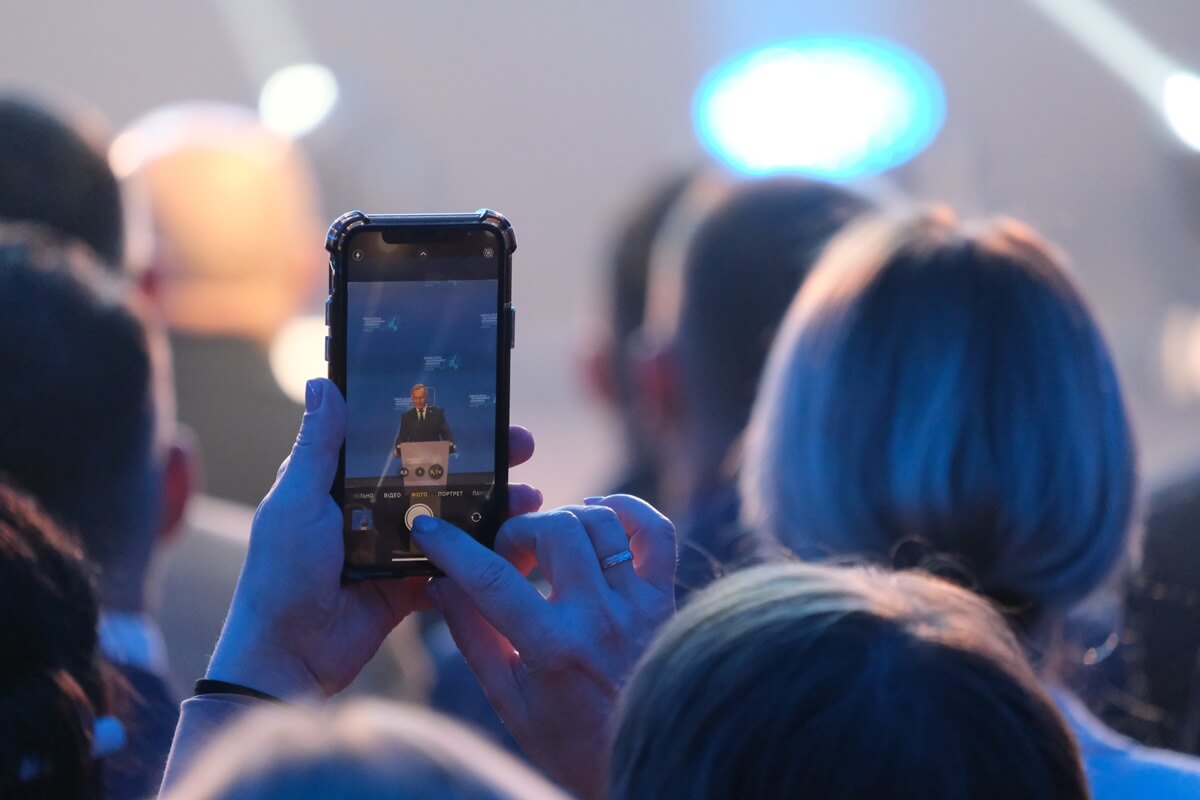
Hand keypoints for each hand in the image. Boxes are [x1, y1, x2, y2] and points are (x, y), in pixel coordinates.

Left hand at [206, 377, 542, 699]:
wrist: (288, 656)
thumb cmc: (280, 574)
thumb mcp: (295, 501)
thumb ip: (317, 448)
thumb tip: (320, 383)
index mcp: (344, 482)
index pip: (400, 441)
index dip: (442, 423)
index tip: (481, 407)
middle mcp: (374, 509)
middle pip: (440, 475)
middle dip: (486, 461)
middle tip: (523, 446)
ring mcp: (398, 547)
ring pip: (456, 518)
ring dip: (495, 507)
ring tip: (531, 498)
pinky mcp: (413, 584)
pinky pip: (456, 566)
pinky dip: (485, 558)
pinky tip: (516, 548)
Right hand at [412, 495, 675, 799]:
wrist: (638, 757)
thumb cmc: (568, 738)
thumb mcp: (507, 698)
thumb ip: (474, 635)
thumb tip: (441, 585)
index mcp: (553, 647)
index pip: (492, 579)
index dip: (452, 547)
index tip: (429, 529)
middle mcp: (599, 618)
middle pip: (555, 531)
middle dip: (518, 531)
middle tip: (507, 555)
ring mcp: (638, 604)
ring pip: (600, 522)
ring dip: (564, 519)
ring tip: (547, 543)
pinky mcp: (664, 597)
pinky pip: (655, 531)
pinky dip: (625, 511)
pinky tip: (597, 517)